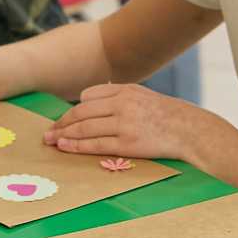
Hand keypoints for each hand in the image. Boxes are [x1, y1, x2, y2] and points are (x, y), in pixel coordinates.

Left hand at [43, 84, 211, 161]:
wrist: (189, 130)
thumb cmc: (166, 115)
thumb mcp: (143, 96)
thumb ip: (119, 97)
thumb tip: (90, 100)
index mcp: (125, 90)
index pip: (88, 96)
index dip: (72, 109)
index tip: (62, 118)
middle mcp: (122, 104)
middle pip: (81, 111)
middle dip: (62, 122)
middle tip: (48, 131)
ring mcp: (124, 124)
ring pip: (85, 128)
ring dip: (64, 134)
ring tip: (51, 140)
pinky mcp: (128, 144)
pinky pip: (95, 144)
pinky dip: (76, 145)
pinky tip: (64, 147)